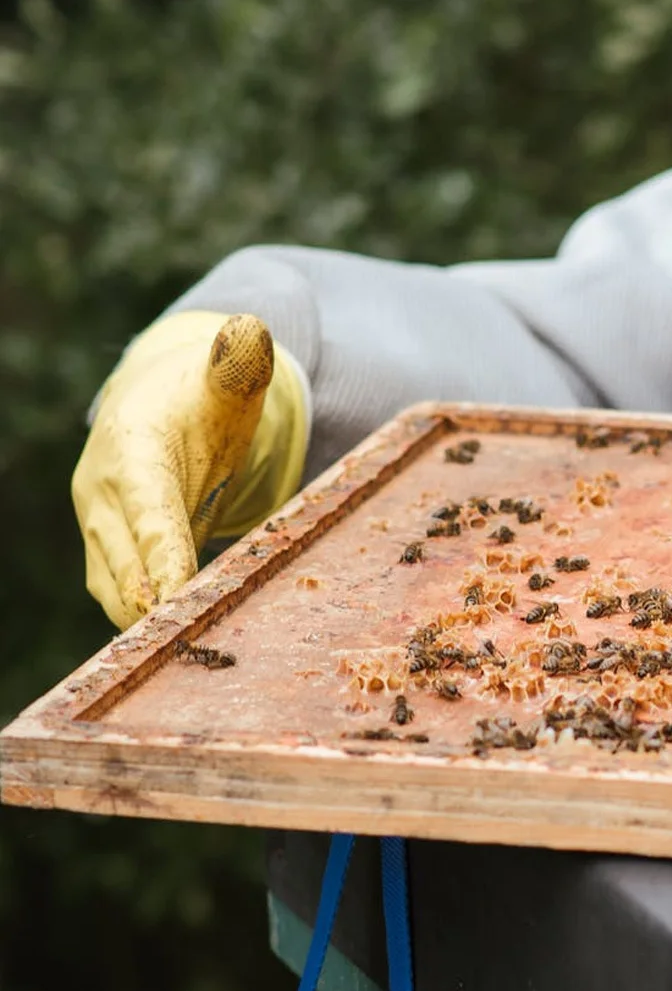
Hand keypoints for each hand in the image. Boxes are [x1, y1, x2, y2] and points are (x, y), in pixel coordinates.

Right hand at [71, 311, 306, 630]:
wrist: (160, 406)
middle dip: (157, 605)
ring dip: (150, 625)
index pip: (147, 511)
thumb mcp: (227, 378)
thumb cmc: (202, 397)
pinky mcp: (112, 555)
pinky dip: (150, 625)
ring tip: (192, 657)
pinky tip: (186, 648)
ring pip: (116, 591)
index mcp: (132, 451)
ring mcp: (102, 529)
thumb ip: (239, 362)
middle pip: (124, 564)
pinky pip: (126, 598)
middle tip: (199, 644)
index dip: (162, 554)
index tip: (178, 596)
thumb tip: (250, 333)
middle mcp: (103, 495)